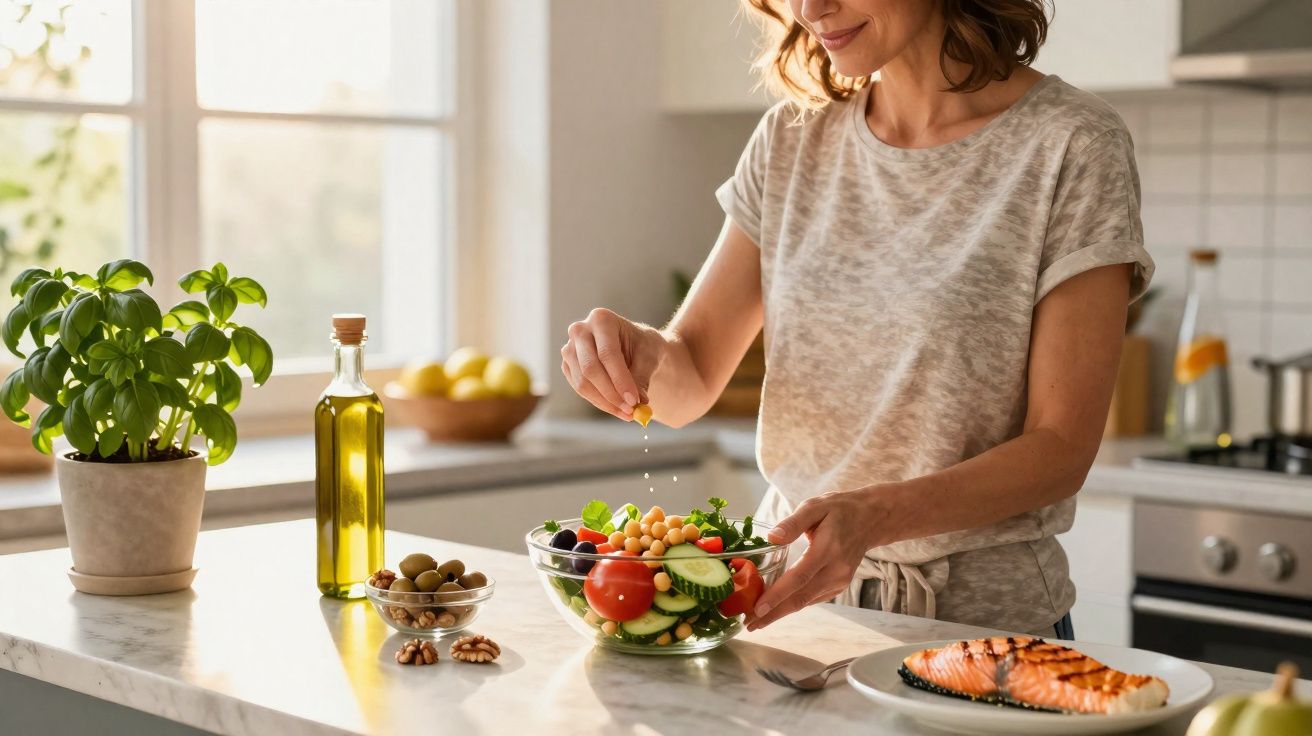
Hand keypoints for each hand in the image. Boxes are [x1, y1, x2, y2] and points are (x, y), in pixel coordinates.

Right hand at [560, 308, 664, 419]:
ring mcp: (570, 348)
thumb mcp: (649, 357)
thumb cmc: (644, 346)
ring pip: (583, 382)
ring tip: (628, 413)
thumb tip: (639, 404)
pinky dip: (599, 402)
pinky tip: (617, 408)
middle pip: (590, 368)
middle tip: (631, 412)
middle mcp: (580, 330)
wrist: (635, 346)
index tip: (635, 401)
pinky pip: (580, 389)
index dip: (620, 379)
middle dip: (611, 394)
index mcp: (602, 319)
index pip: (608, 353)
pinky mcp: (568, 366)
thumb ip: (641, 378)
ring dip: (605, 402)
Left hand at [746, 488, 882, 630]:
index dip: (778, 595)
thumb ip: (793, 522)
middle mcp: (836, 570)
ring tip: (756, 620)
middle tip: (750, 624)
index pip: (799, 577)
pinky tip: (776, 609)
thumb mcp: (815, 506)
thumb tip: (772, 538)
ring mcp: (839, 581)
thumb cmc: (839, 510)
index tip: (758, 608)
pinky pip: (812, 598)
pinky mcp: (839, 586)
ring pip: (806, 601)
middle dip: (774, 613)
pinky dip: (793, 605)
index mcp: (828, 549)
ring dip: (781, 612)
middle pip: (801, 597)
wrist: (870, 519)